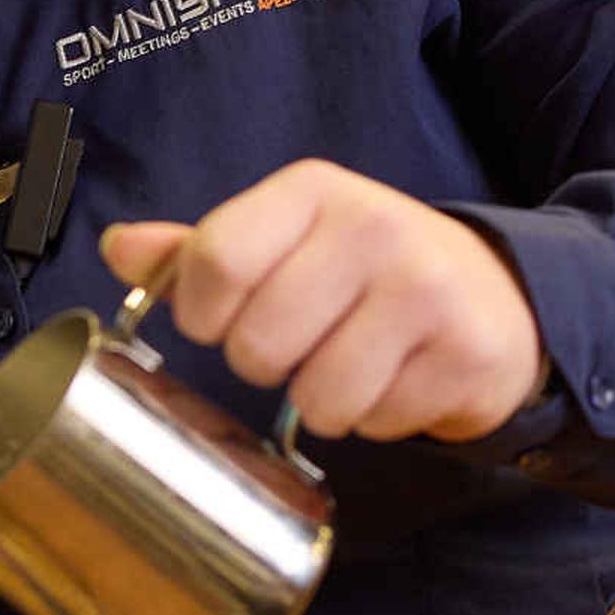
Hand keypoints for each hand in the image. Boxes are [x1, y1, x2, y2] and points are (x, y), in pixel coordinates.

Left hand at [101, 161, 546, 444]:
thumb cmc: (368, 270)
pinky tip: (398, 379)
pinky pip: (377, 423)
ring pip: (317, 399)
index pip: (215, 261)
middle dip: (267, 365)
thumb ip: (203, 249)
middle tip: (303, 343)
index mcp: (315, 191)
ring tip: (353, 365)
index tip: (220, 320)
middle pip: (258, 345)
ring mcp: (427, 291)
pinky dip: (377, 419)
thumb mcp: (288, 239)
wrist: (497, 293)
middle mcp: (374, 229)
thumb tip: (117, 248)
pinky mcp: (465, 353)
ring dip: (324, 403)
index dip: (202, 313)